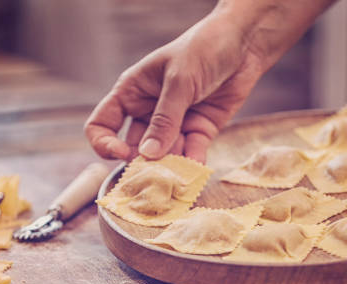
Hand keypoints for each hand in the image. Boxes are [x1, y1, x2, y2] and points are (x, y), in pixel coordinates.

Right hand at [84, 14, 263, 163]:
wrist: (244, 43)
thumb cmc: (204, 49)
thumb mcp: (180, 81)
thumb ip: (165, 119)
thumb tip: (148, 154)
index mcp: (132, 92)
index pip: (102, 124)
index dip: (105, 143)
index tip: (122, 154)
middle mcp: (148, 110)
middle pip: (135, 146)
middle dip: (143, 162)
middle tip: (155, 174)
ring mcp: (174, 123)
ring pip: (164, 155)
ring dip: (170, 167)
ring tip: (178, 176)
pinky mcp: (199, 130)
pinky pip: (191, 153)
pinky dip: (192, 164)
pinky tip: (195, 170)